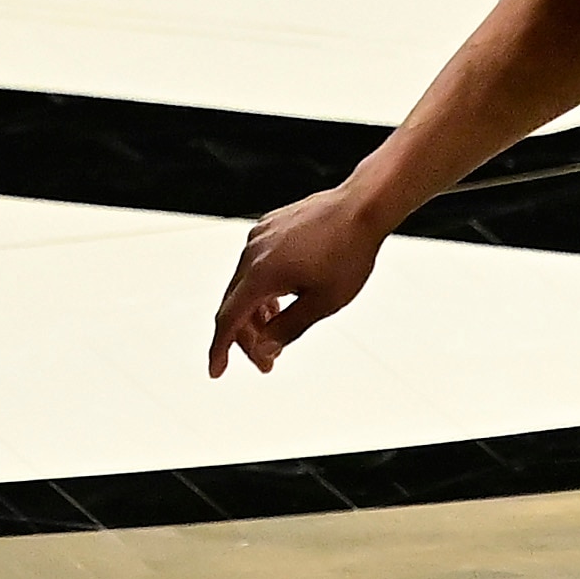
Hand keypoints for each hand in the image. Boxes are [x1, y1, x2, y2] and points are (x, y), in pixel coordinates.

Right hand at [208, 188, 387, 375]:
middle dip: (248, 337)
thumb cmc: (349, 254)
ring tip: (276, 333)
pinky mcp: (270, 226)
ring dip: (256, 313)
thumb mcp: (323, 303)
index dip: (220, 349)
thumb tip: (264, 348)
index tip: (216, 371)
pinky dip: (262, 288)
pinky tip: (280, 300)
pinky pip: (256, 264)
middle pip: (235, 304)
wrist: (363, 207)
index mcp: (261, 273)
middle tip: (267, 363)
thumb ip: (289, 328)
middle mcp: (253, 252)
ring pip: (246, 283)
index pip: (229, 319)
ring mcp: (260, 236)